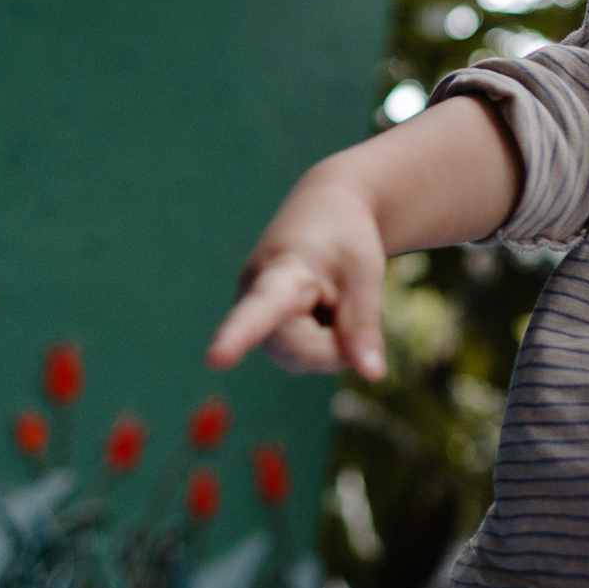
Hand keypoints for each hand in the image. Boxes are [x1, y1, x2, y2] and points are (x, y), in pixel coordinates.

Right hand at [207, 171, 389, 379]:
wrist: (322, 211)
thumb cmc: (345, 235)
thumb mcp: (366, 271)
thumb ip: (365, 323)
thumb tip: (372, 376)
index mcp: (282, 271)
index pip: (261, 307)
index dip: (237, 336)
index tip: (215, 359)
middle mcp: (253, 298)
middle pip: (301, 351)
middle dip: (336, 342)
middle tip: (346, 300)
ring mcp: (255, 320)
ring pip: (302, 360)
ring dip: (329, 343)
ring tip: (327, 300)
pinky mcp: (263, 333)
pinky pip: (301, 358)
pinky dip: (322, 344)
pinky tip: (318, 312)